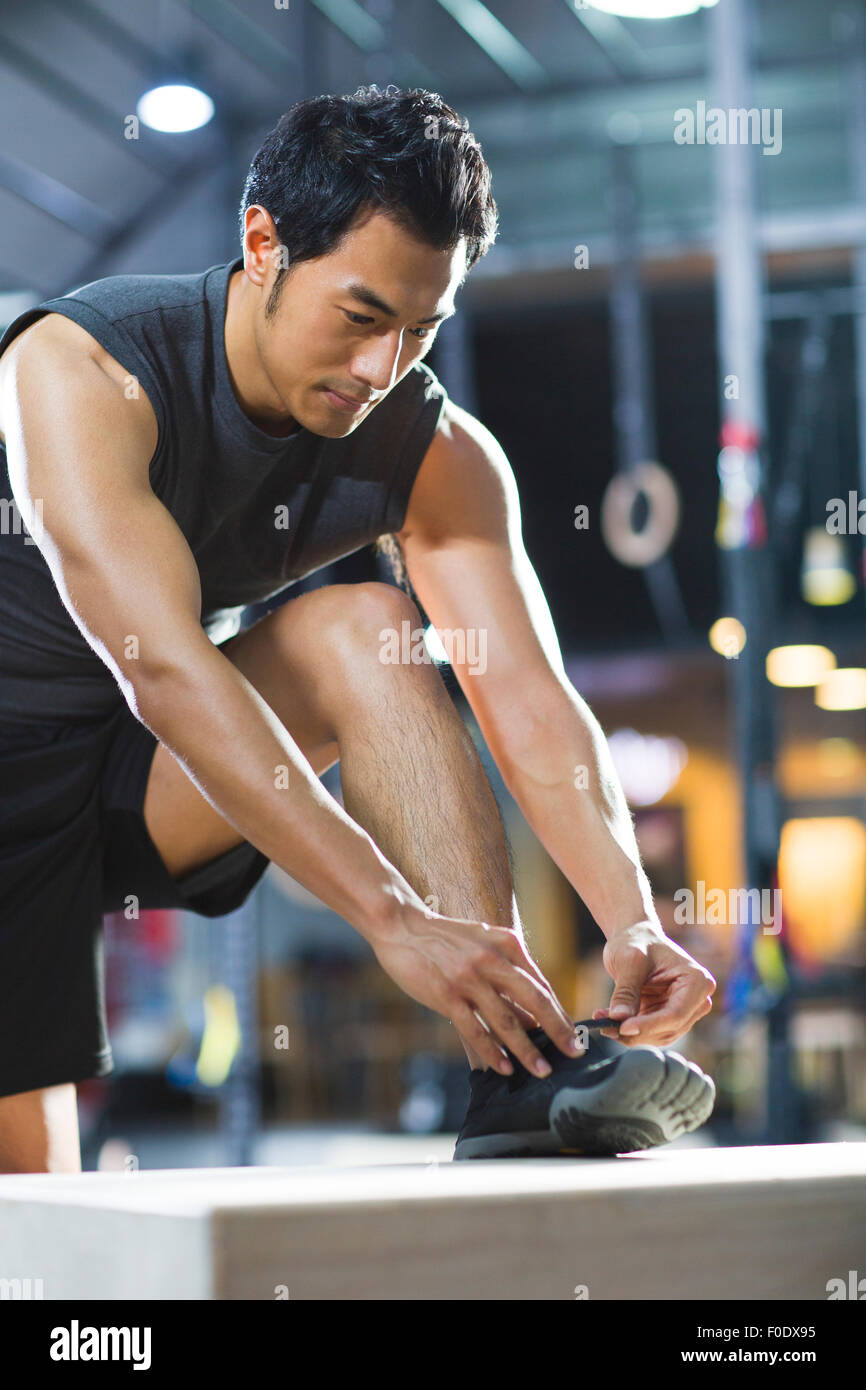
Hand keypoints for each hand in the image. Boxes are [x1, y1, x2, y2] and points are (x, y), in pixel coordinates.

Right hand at [370, 904, 581, 1075]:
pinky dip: (492, 1052)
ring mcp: (469, 978)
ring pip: (507, 1020)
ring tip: (542, 1070)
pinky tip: (503, 1067)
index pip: (541, 984)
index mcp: (507, 944)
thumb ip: (508, 972)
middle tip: (574, 1053)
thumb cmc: (445, 939)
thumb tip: (531, 1014)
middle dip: (558, 1031)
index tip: (574, 1034)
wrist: (402, 926)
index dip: (560, 1012)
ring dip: (527, 1049)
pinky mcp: (446, 994)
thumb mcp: (484, 943)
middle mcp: (492, 959)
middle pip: (534, 1001)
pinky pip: (475, 1030)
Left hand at [595, 921, 715, 1046]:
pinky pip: (649, 1032)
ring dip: (629, 1034)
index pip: (676, 1014)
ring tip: (602, 1020)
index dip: (649, 1025)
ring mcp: (684, 1010)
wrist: (634, 937)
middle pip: (668, 1029)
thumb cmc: (636, 941)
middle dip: (636, 1032)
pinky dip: (628, 1030)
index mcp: (697, 981)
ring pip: (658, 1036)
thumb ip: (626, 991)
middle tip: (605, 1027)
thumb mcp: (629, 961)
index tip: (622, 1028)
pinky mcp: (668, 1017)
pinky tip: (608, 1019)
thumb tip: (619, 1018)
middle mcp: (697, 1000)